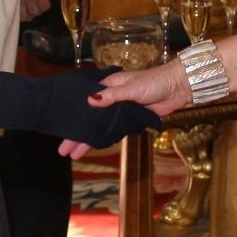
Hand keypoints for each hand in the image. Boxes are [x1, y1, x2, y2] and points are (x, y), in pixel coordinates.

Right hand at [0, 69, 158, 150]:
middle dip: (76, 134)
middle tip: (63, 150)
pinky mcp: (131, 119)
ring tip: (74, 154)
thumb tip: (90, 101)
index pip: (85, 104)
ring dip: (89, 140)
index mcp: (107, 86)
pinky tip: (94, 146)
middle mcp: (111, 98)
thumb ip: (112, 96)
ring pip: (100, 127)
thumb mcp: (131, 88)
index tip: (60, 130)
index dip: (73, 118)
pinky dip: (103, 139)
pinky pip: (113, 131)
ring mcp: (120, 110)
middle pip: (90, 119)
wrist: (177, 87)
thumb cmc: (153, 82)